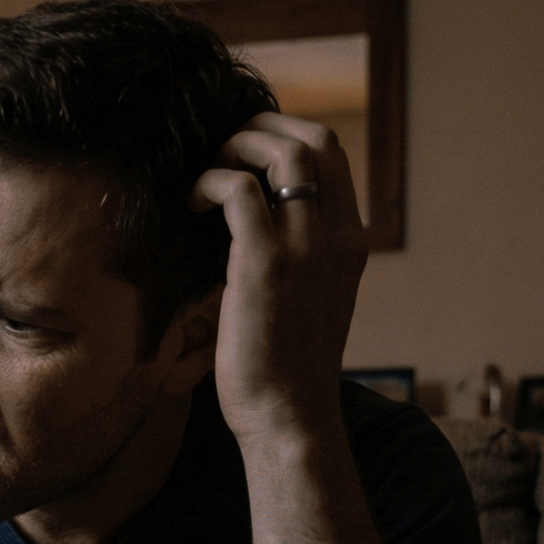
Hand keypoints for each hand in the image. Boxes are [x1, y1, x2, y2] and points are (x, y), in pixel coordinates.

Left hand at [190, 111, 369, 435]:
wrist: (289, 417)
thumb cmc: (286, 369)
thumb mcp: (307, 302)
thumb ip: (298, 259)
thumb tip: (251, 225)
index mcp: (351, 242)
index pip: (333, 155)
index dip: (287, 134)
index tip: (247, 147)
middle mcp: (337, 235)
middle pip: (315, 138)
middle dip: (263, 126)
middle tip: (223, 144)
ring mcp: (306, 246)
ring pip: (282, 152)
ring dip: (237, 145)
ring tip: (207, 167)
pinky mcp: (265, 262)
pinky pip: (239, 190)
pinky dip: (211, 181)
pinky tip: (192, 202)